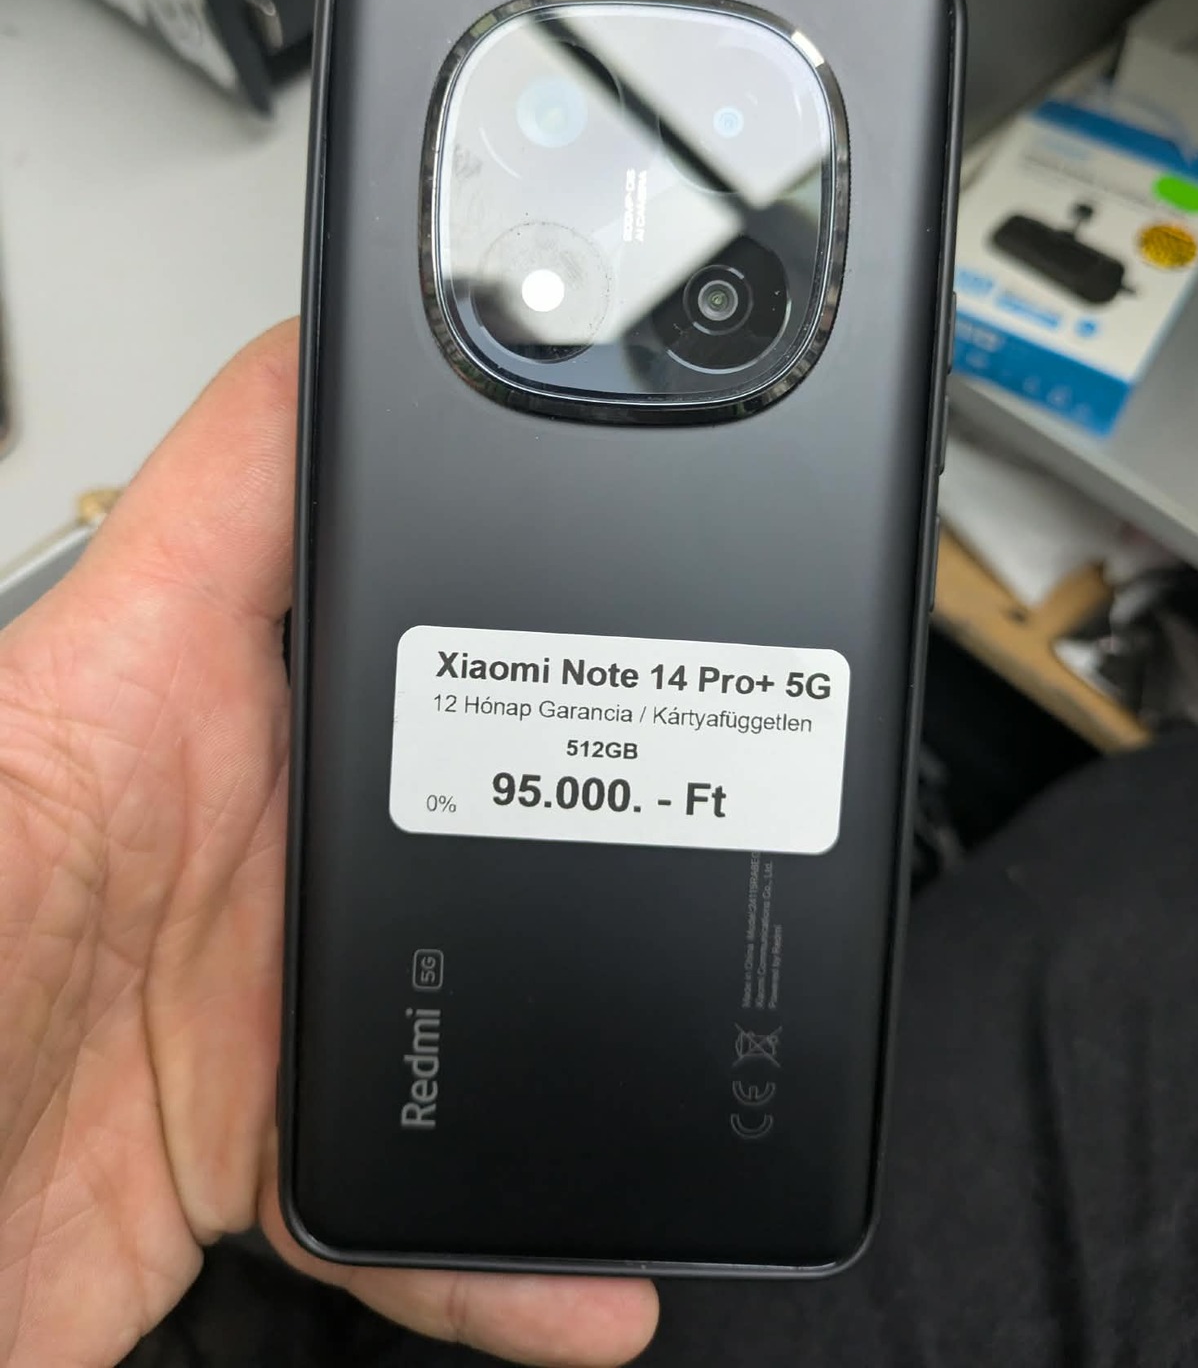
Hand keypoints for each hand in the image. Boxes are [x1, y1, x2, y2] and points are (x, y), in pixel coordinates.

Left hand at [0, 322, 657, 1367]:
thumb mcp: (10, 757)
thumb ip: (113, 635)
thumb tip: (262, 410)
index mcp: (143, 687)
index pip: (297, 472)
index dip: (425, 400)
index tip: (565, 361)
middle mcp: (213, 810)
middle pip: (442, 703)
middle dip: (580, 706)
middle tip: (701, 739)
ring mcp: (245, 968)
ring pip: (468, 929)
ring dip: (585, 973)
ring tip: (684, 1005)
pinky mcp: (254, 1114)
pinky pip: (422, 1150)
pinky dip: (505, 1222)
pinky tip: (572, 1263)